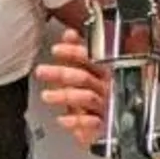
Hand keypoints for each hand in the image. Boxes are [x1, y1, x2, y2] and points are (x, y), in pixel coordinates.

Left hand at [33, 29, 113, 146]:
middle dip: (61, 74)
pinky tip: (62, 120)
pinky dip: (76, 121)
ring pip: (86, 97)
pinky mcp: (104, 125)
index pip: (89, 58)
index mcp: (104, 71)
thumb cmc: (99, 95)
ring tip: (46, 96)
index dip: (73, 52)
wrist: (117, 125)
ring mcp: (106, 105)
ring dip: (64, 96)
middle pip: (84, 77)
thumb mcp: (88, 73)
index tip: (56, 50)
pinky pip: (91, 123)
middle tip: (41, 71)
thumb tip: (70, 33)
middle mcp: (106, 87)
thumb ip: (78, 54)